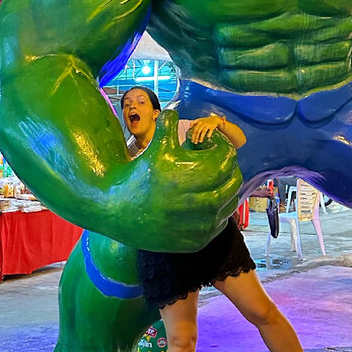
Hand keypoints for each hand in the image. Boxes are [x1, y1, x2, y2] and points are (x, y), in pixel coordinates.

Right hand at [111, 110, 241, 252]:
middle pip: (233, 179)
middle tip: (210, 161)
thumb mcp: (154, 146)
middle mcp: (200, 203)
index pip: (227, 158)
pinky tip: (202, 200)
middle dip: (225, 167)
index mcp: (192, 176)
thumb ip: (168, 124)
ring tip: (206, 180)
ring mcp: (200, 226)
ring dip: (224, 187)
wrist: (117, 211)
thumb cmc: (138, 174)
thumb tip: (176, 110)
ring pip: (230, 202)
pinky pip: (221, 222)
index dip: (220, 146)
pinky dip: (218, 209)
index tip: (206, 145)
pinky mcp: (197, 242)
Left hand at [186, 114, 222, 145]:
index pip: (194, 129)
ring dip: (201, 137)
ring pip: (203, 131)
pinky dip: (209, 133)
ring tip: (200, 141)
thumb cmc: (206, 121)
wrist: (215, 119)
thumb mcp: (199, 120)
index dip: (192, 135)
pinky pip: (210, 130)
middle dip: (196, 138)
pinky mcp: (212, 126)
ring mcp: (207, 124)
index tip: (192, 140)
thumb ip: (194, 122)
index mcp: (199, 122)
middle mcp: (202, 123)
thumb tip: (189, 127)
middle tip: (195, 142)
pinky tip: (208, 137)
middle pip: (198, 131)